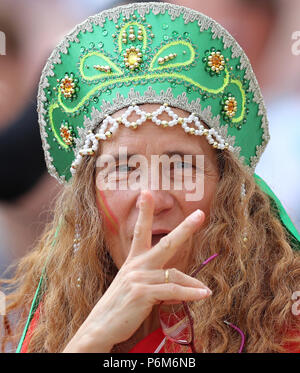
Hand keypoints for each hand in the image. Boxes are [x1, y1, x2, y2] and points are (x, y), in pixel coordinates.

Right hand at [63, 190, 210, 351]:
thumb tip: (175, 281)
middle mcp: (136, 265)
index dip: (144, 211)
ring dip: (193, 285)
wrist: (99, 328)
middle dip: (185, 228)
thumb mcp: (133, 288)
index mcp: (132, 261)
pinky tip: (203, 295)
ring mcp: (139, 278)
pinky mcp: (142, 293)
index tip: (146, 192)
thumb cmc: (118, 308)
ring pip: (175, 275)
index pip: (139, 232)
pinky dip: (190, 294)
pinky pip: (173, 291)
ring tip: (205, 290)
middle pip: (165, 243)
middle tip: (200, 214)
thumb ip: (152, 280)